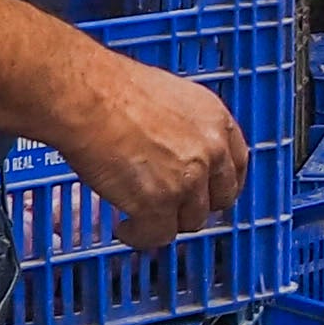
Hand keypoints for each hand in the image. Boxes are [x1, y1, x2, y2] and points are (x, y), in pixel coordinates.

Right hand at [57, 51, 244, 253]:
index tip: (209, 192)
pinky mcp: (159, 204)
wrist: (87, 97)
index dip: (221, 184)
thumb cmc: (112, 88)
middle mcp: (210, 152)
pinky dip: (140, 236)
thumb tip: (176, 148)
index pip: (236, 165)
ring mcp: (188, 181)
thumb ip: (184, 128)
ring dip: (166, 221)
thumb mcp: (169, 98)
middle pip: (218, 198)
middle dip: (195, 206)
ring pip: (189, 221)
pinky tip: (125, 228)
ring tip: (140, 215)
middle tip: (172, 207)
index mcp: (216, 121)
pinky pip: (157, 236)